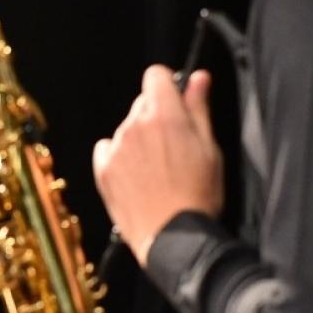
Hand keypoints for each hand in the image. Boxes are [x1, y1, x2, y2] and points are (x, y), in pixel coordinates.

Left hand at [92, 66, 222, 264]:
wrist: (173, 238)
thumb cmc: (199, 195)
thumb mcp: (210, 148)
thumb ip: (199, 108)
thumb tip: (198, 77)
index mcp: (164, 115)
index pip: (155, 75)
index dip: (167, 85)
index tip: (175, 101)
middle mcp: (135, 125)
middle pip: (142, 103)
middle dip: (156, 116)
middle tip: (174, 146)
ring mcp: (116, 147)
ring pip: (127, 128)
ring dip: (139, 139)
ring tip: (158, 170)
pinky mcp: (102, 168)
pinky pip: (108, 149)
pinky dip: (119, 157)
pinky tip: (137, 177)